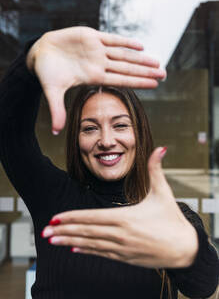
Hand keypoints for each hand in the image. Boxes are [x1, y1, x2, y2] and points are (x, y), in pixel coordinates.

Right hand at [26, 26, 165, 132]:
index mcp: (93, 77)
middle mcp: (99, 64)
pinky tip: (140, 45)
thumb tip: (56, 132)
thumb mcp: (52, 91)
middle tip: (164, 74)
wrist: (40, 53)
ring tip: (157, 61)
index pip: (121, 80)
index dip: (138, 82)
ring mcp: (97, 50)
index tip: (155, 85)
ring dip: (140, 57)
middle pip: (127, 68)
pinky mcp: (91, 36)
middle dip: (145, 71)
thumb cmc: (47, 73)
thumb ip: (57, 110)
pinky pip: (112, 39)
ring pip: (123, 54)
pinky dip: (125, 41)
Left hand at [42, 147, 197, 268]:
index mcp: (125, 217)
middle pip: (86, 232)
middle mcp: (119, 234)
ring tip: (52, 241)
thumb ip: (156, 169)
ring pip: (90, 244)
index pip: (91, 217)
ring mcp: (121, 248)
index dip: (72, 217)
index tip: (55, 217)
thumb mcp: (163, 192)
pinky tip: (74, 249)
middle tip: (44, 231)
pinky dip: (86, 250)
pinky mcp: (125, 257)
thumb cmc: (172, 219)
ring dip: (70, 241)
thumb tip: (160, 148)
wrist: (184, 249)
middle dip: (64, 231)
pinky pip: (100, 253)